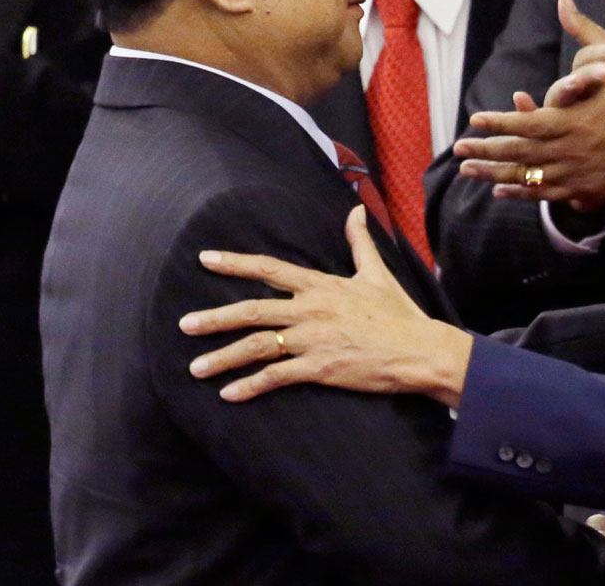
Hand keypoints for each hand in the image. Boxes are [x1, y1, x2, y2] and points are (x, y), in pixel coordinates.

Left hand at [181, 207, 473, 407]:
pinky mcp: (319, 368)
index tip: (205, 259)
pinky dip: (250, 386)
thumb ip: (360, 242)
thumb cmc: (399, 314)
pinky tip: (229, 394)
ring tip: (195, 368)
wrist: (420, 350)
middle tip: (185, 325)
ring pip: (257, 346)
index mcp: (321, 285)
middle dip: (214, 318)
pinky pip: (276, 377)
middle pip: (252, 311)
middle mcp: (310, 309)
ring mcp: (313, 339)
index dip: (235, 263)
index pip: (270, 269)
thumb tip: (357, 210)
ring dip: (223, 358)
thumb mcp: (378, 274)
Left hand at [452, 0, 604, 212]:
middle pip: (522, 155)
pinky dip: (521, 193)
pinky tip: (498, 191)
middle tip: (458, 148)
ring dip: (495, 175)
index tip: (474, 119)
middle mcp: (574, 150)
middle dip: (487, 151)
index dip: (500, 123)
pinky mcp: (584, 187)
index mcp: (577, 121)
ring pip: (529, 177)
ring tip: (467, 170)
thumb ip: (583, 30)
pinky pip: (546, 193)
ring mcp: (578, 172)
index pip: (530, 124)